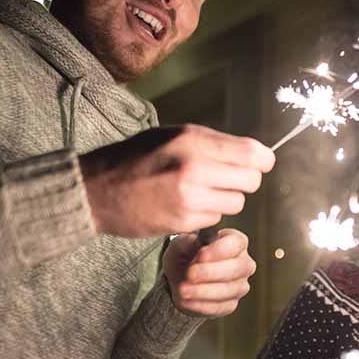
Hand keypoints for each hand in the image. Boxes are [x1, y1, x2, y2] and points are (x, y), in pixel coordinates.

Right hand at [80, 125, 274, 237]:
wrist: (95, 191)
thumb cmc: (133, 158)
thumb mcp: (171, 135)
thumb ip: (210, 143)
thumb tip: (250, 153)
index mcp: (193, 140)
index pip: (252, 153)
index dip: (263, 159)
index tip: (261, 163)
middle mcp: (195, 169)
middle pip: (251, 180)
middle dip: (245, 180)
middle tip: (228, 178)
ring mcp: (189, 199)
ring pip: (236, 203)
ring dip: (225, 198)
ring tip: (201, 191)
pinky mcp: (183, 222)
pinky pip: (214, 219)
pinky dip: (207, 214)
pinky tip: (185, 205)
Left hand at [163, 229, 255, 316]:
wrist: (180, 281)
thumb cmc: (184, 257)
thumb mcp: (180, 245)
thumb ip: (187, 242)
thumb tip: (196, 242)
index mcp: (235, 242)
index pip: (236, 243)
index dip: (220, 250)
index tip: (201, 255)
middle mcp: (243, 263)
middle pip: (237, 268)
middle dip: (211, 272)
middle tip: (190, 274)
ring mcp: (240, 286)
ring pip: (229, 290)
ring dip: (203, 291)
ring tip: (182, 290)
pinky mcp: (231, 304)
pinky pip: (220, 307)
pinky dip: (201, 305)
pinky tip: (186, 301)